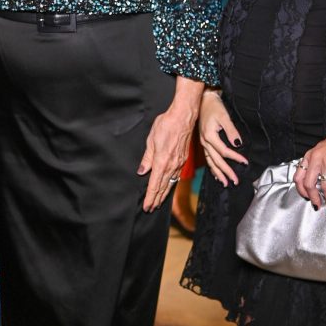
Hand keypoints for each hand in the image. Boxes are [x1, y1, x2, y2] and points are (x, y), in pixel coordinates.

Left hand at [138, 98, 197, 212]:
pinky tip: (168, 188)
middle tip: (150, 209)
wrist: (183, 117)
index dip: (150, 197)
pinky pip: (176, 176)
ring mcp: (179, 164)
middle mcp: (171, 165)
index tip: (146, 206)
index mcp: (161, 161)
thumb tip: (142, 171)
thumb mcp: (151, 140)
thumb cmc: (166, 125)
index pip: (154, 185)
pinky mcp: (183, 160)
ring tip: (158, 203)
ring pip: (170, 183)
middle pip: (163, 187)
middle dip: (156, 199)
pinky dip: (171, 185)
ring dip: (164, 194)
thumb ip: (147, 158)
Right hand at [198, 90, 248, 185]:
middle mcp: (205, 142)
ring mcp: (203, 143)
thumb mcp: (224, 117)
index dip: (235, 157)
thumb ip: (231, 131)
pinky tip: (216, 174)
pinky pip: (207, 158)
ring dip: (218, 173)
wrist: (204, 101)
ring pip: (210, 162)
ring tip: (225, 182)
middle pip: (216, 160)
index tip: (245, 162)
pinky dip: (212, 167)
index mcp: (209, 136)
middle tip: (235, 181)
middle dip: (226, 172)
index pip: (224, 151)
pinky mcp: (203, 142)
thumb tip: (237, 144)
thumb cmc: (214, 107)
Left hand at [293, 131, 325, 212]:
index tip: (307, 198)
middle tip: (318, 206)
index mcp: (309, 156)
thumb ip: (314, 163)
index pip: (298, 177)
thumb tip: (313, 180)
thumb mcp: (320, 150)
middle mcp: (315, 159)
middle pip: (308, 184)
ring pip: (325, 187)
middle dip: (313, 198)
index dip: (301, 190)